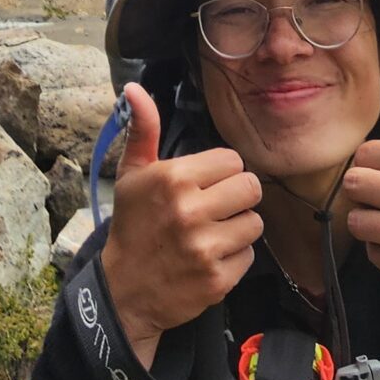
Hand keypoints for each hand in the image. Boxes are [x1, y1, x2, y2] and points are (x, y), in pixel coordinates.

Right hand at [93, 83, 264, 365]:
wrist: (124, 292)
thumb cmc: (132, 227)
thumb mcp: (132, 176)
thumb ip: (143, 130)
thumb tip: (135, 88)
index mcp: (173, 178)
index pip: (232, 160)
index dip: (222, 173)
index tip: (205, 186)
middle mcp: (190, 210)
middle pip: (251, 187)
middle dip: (237, 197)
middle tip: (216, 208)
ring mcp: (205, 247)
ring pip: (255, 222)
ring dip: (238, 228)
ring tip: (213, 234)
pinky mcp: (218, 279)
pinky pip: (249, 255)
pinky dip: (235, 258)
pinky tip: (211, 258)